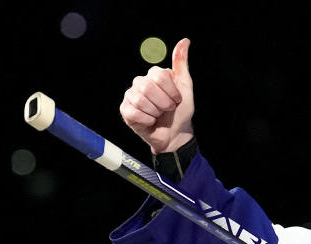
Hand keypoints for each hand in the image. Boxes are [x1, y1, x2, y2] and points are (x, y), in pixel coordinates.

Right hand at [119, 38, 194, 153]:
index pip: (159, 75)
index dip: (172, 92)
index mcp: (153, 75)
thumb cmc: (180, 111)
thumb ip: (181, 64)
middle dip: (164, 103)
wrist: (176, 134)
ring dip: (156, 112)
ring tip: (159, 115)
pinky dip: (147, 120)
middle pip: (148, 87)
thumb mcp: (185, 86)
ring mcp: (131, 96)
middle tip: (167, 109)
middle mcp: (140, 82)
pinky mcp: (125, 110)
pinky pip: (134, 112)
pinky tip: (150, 121)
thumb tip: (184, 41)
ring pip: (141, 100)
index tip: (177, 100)